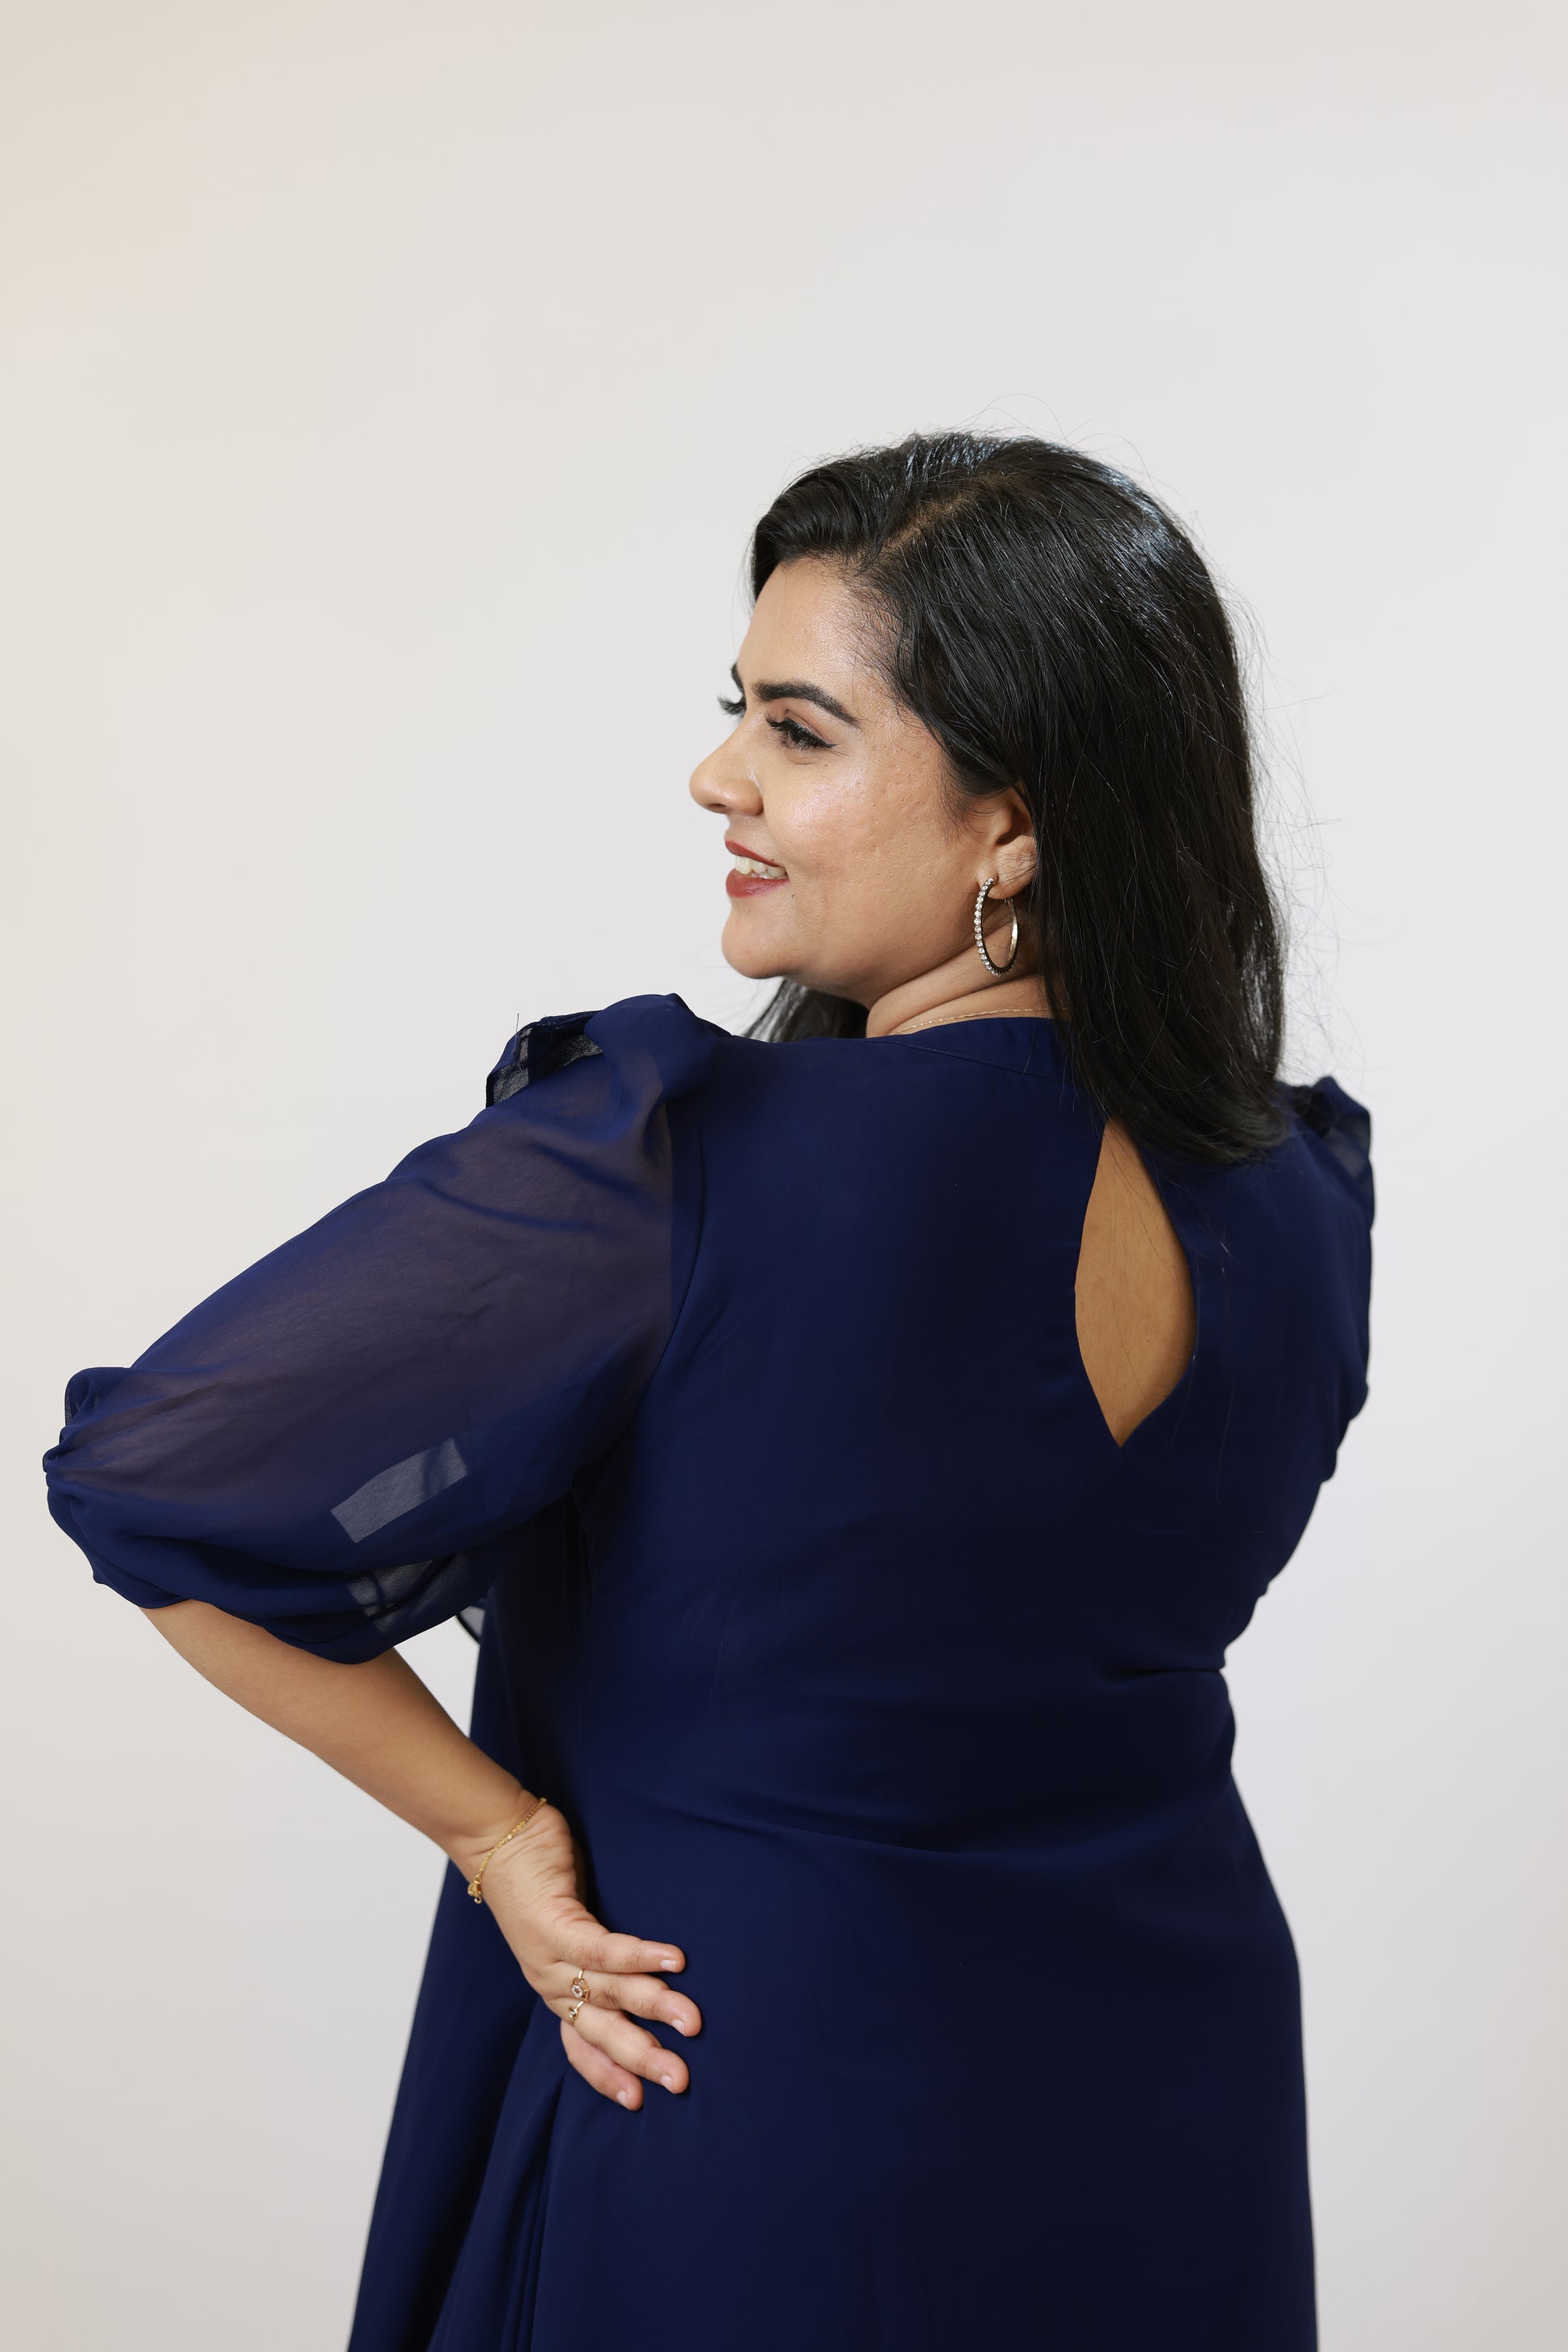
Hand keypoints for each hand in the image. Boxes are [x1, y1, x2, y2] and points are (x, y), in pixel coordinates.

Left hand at [452, 1800, 701, 2109]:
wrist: (495, 1838)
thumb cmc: (542, 1879)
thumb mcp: (571, 1926)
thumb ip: (601, 1954)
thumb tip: (656, 1969)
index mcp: (555, 1988)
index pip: (579, 2045)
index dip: (607, 2074)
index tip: (639, 2102)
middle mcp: (550, 1982)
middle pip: (598, 2031)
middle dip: (640, 2058)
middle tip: (679, 2080)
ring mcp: (549, 1957)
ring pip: (607, 1993)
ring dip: (652, 2008)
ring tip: (691, 2022)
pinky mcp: (553, 1925)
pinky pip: (602, 1949)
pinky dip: (639, 1957)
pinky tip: (674, 1960)